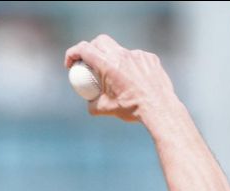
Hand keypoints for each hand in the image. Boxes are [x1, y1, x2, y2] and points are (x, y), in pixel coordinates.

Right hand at [64, 34, 179, 122]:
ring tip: (116, 78)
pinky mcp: (149, 58)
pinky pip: (135, 57)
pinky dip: (129, 66)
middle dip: (90, 49)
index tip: (70, 64)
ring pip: (119, 50)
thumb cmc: (132, 109)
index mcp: (108, 65)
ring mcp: (138, 55)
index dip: (72, 54)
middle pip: (100, 41)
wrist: (159, 108)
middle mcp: (122, 55)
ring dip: (112, 59)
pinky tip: (134, 80)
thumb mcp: (105, 109)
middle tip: (89, 63)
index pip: (84, 49)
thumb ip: (91, 104)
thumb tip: (89, 101)